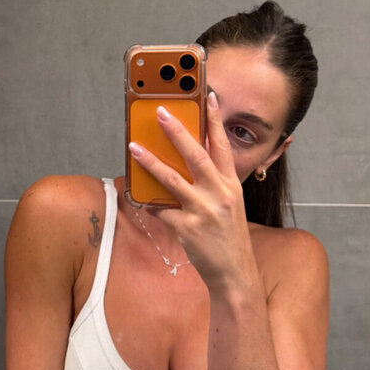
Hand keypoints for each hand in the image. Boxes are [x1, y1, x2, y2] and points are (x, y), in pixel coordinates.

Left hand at [128, 92, 254, 290]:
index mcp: (231, 185)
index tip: (207, 96)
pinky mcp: (188, 228)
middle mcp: (220, 194)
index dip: (215, 120)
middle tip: (160, 112)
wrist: (234, 273)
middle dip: (176, 130)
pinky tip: (138, 197)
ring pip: (172, 178)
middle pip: (195, 154)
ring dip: (150, 161)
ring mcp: (204, 211)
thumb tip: (189, 160)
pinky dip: (148, 203)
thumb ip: (214, 182)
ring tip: (134, 147)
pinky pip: (161, 210)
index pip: (223, 145)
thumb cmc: (229, 237)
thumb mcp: (230, 204)